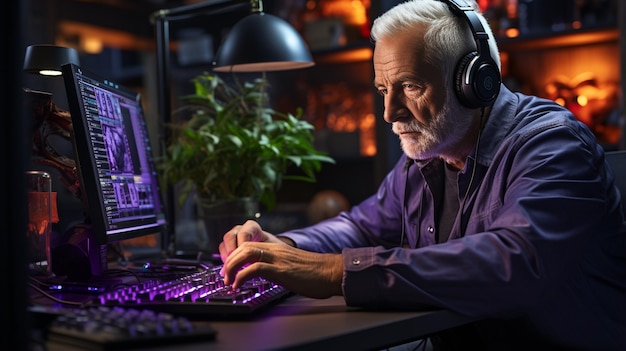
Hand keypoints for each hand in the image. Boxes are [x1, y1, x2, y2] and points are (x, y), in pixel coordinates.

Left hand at [219, 220, 343, 298]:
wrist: (331, 272)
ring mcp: (278, 259)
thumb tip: (265, 275)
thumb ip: (277, 267)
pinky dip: (242, 277)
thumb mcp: (292, 267)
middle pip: (244, 246)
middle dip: (229, 261)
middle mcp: (275, 250)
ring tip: (228, 280)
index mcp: (278, 249)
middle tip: (224, 275)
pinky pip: (254, 268)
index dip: (235, 255)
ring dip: (232, 267)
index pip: (250, 244)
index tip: (230, 269)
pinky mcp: (281, 270)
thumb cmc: (316, 273)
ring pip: (246, 253)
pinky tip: (238, 286)